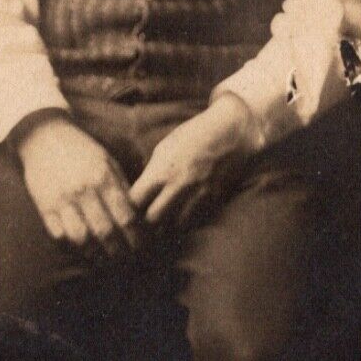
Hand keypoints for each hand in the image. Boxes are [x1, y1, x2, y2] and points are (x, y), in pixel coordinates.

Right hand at [12, 113, 138, 256]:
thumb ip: (121, 187)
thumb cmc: (81, 151)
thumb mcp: (106, 161)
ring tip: (104, 259)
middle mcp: (84, 190)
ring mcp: (62, 200)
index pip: (126, 216)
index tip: (141, 246)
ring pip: (81, 238)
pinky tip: (81, 250)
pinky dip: (71, 247)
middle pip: (106, 232)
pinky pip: (59, 236)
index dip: (137, 237)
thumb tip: (138, 214)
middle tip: (126, 260)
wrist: (44, 137)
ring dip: (95, 254)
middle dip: (119, 252)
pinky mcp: (44, 207)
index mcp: (103, 177)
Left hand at [129, 95, 262, 225]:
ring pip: (174, 227)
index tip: (130, 208)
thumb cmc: (194, 135)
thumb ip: (152, 173)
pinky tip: (181, 218)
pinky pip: (195, 224)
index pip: (135, 201)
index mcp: (162, 170)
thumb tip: (140, 195)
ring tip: (162, 223)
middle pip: (152, 219)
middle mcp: (178, 186)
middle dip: (145, 222)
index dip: (129, 208)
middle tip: (143, 221)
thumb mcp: (165, 148)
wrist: (231, 132)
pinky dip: (186, 225)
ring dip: (166, 227)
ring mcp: (197, 196)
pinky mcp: (213, 202)